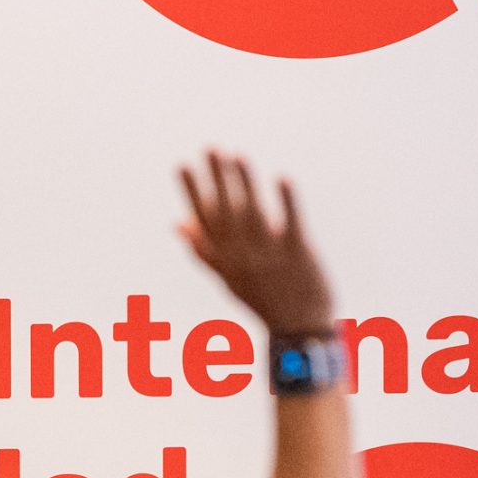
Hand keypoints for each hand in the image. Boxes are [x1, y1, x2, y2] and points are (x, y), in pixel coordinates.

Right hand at [178, 151, 333, 336]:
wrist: (299, 329)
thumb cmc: (262, 297)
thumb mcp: (225, 275)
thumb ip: (201, 247)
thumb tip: (177, 222)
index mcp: (224, 260)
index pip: (203, 221)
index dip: (192, 192)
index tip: (182, 165)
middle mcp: (242, 257)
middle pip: (225, 213)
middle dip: (216, 179)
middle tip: (210, 148)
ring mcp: (269, 256)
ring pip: (252, 215)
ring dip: (244, 184)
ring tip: (237, 155)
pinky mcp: (298, 255)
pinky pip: (291, 225)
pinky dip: (287, 202)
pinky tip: (281, 177)